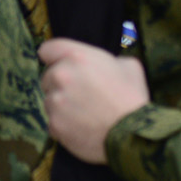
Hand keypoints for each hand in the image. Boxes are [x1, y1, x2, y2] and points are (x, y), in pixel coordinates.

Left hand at [37, 40, 148, 165]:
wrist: (131, 132)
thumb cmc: (133, 96)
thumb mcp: (129, 65)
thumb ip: (107, 61)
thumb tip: (100, 67)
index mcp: (78, 57)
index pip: (47, 49)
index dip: (55, 56)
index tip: (62, 63)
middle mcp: (61, 76)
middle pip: (48, 75)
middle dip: (62, 82)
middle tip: (83, 91)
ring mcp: (54, 102)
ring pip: (50, 98)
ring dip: (63, 103)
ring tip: (87, 111)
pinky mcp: (53, 124)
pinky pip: (54, 120)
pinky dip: (65, 122)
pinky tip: (85, 125)